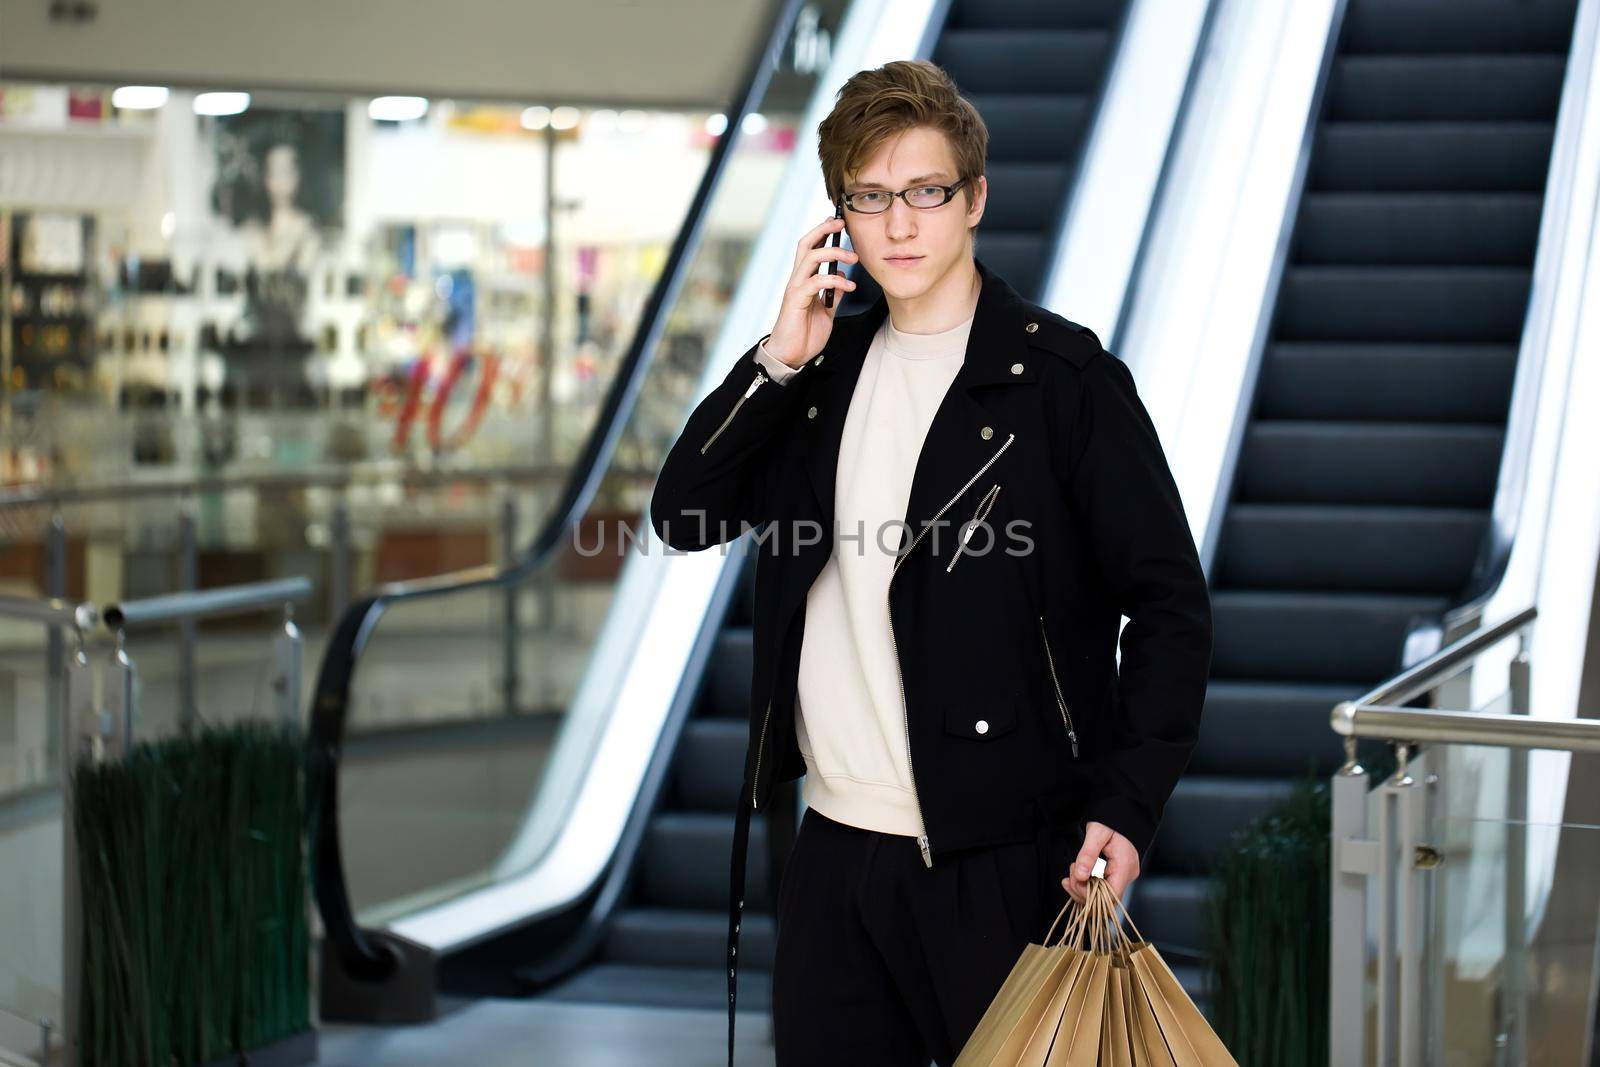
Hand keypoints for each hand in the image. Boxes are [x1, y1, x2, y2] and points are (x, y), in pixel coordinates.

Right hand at [765, 215, 858, 368]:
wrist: (791, 356)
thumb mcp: (826, 311)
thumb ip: (832, 295)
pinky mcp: (796, 299)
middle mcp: (797, 279)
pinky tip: (848, 286)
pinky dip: (835, 280)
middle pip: (806, 244)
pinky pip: (815, 281)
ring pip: (811, 257)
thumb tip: (842, 280)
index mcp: (804, 280)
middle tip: (841, 224)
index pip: (811, 248)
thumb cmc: (805, 334)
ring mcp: (795, 288)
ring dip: (835, 253)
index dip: (823, 233)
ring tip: (854, 258)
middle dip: (823, 230)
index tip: (838, 223)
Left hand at [1062, 820, 1138, 906]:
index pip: (1110, 896)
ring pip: (1102, 895)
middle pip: (1105, 899)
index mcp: (1125, 866)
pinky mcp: (1116, 873)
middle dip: (1083, 890)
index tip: (1075, 879)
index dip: (1090, 895)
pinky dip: (1087, 884)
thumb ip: (1088, 855)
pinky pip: (1101, 887)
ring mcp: (1123, 874)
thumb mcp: (1097, 833)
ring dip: (1083, 888)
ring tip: (1071, 871)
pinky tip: (1075, 876)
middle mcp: (1127, 874)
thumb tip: (1080, 876)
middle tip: (1071, 873)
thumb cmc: (1111, 818)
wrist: (1122, 809)